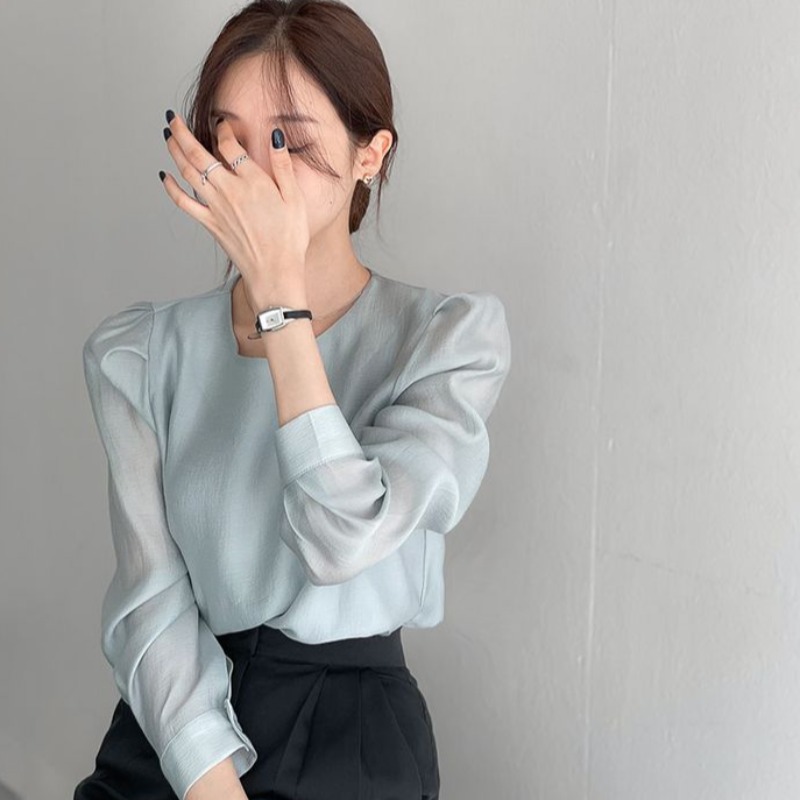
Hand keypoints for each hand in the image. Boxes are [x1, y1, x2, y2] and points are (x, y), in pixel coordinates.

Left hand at [160, 110, 308, 297]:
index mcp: (252, 181)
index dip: (223, 129)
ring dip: (173, 151)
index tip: (222, 123)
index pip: (229, 145)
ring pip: (187, 172)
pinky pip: (183, 202)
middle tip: (172, 117)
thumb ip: (283, 166)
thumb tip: (275, 136)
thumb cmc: (290, 239)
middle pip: (198, 153)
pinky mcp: (210, 223)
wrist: (275, 272)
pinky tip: (164, 176)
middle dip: (182, 132)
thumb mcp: (295, 199)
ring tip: (167, 135)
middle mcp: (229, 190)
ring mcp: (216, 207)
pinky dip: (171, 187)